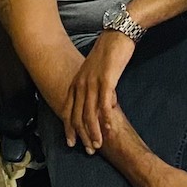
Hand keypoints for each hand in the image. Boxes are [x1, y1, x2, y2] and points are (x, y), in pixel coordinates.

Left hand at [64, 31, 134, 150]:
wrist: (117, 35)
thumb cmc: (108, 52)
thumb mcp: (94, 70)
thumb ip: (91, 84)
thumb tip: (93, 97)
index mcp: (77, 82)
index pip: (68, 110)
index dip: (69, 128)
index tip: (71, 142)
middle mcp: (81, 85)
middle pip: (77, 116)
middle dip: (82, 135)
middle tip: (88, 150)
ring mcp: (93, 84)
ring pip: (89, 114)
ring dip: (93, 132)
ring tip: (98, 145)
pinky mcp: (107, 82)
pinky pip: (104, 105)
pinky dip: (106, 120)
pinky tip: (110, 130)